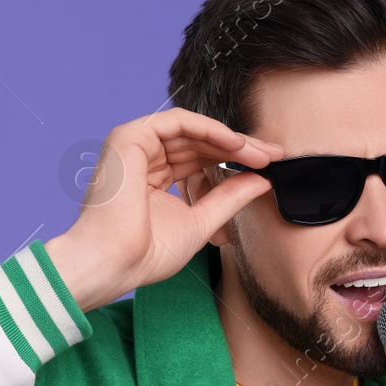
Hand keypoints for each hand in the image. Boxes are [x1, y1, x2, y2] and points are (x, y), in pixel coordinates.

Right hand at [43, 108, 282, 310]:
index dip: (233, 161)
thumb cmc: (146, 254)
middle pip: (198, 144)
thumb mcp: (201, 221)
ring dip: (229, 140)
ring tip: (259, 153)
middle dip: (238, 149)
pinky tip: (235, 144)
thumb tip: (262, 180)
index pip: (199, 160)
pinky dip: (208, 129)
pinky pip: (178, 122)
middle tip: (271, 156)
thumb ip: (229, 198)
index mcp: (153, 178)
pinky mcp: (130, 137)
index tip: (266, 166)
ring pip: (191, 130)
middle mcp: (142, 158)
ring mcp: (134, 146)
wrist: (114, 263)